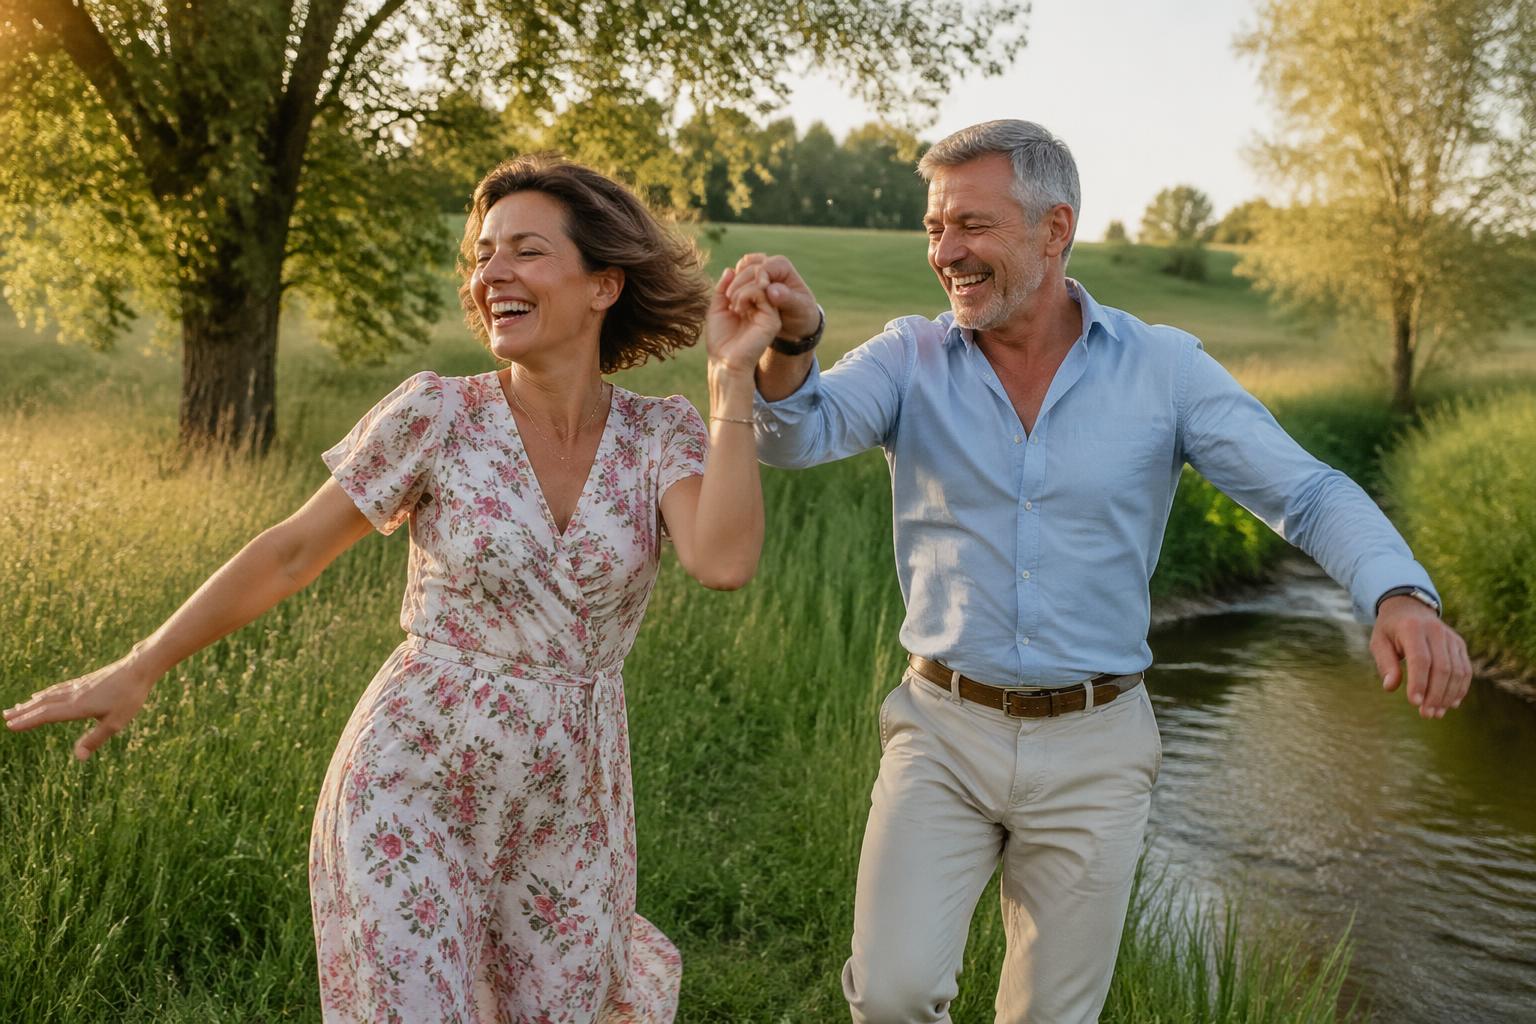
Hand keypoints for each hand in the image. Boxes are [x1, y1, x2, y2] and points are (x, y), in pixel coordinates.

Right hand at [4, 652, 160, 759]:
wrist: (139, 668)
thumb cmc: (130, 697)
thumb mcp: (116, 723)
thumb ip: (95, 740)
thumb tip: (78, 758)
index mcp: (77, 707)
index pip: (46, 715)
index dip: (28, 721)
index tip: (10, 726)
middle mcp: (74, 695)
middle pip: (43, 704)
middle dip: (24, 711)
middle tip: (5, 716)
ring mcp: (79, 686)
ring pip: (50, 695)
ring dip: (33, 702)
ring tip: (19, 706)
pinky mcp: (86, 681)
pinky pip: (60, 688)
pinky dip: (47, 693)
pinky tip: (46, 693)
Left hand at [707, 265, 781, 373]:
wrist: (725, 363)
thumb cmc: (720, 340)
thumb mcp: (717, 308)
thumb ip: (723, 288)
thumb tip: (730, 269)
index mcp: (752, 304)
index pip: (751, 277)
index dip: (738, 275)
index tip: (725, 290)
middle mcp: (764, 307)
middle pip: (757, 275)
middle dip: (739, 278)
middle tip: (727, 295)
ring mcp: (770, 312)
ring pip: (759, 281)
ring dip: (740, 286)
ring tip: (731, 302)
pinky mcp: (772, 318)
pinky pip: (761, 291)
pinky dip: (745, 294)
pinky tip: (737, 308)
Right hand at [726, 253, 818, 339]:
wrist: (797, 321)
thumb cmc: (801, 315)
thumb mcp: (799, 310)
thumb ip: (787, 299)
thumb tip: (771, 289)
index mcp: (783, 266)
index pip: (764, 268)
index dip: (755, 281)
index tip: (751, 298)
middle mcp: (770, 263)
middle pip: (749, 267)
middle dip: (741, 284)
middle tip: (734, 302)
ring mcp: (759, 269)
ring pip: (740, 269)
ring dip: (734, 284)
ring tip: (732, 301)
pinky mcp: (751, 277)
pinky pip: (736, 275)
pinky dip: (732, 285)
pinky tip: (730, 299)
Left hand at [1370, 597, 1472, 717]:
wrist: (1410, 607)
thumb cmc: (1390, 629)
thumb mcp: (1378, 642)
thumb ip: (1385, 663)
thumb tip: (1390, 687)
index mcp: (1412, 628)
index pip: (1420, 659)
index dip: (1419, 682)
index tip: (1414, 703)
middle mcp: (1436, 631)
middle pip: (1442, 667)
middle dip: (1435, 694)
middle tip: (1426, 714)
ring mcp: (1451, 638)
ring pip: (1457, 671)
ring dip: (1448, 695)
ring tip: (1436, 713)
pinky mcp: (1460, 644)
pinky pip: (1465, 669)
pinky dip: (1460, 688)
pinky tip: (1450, 704)